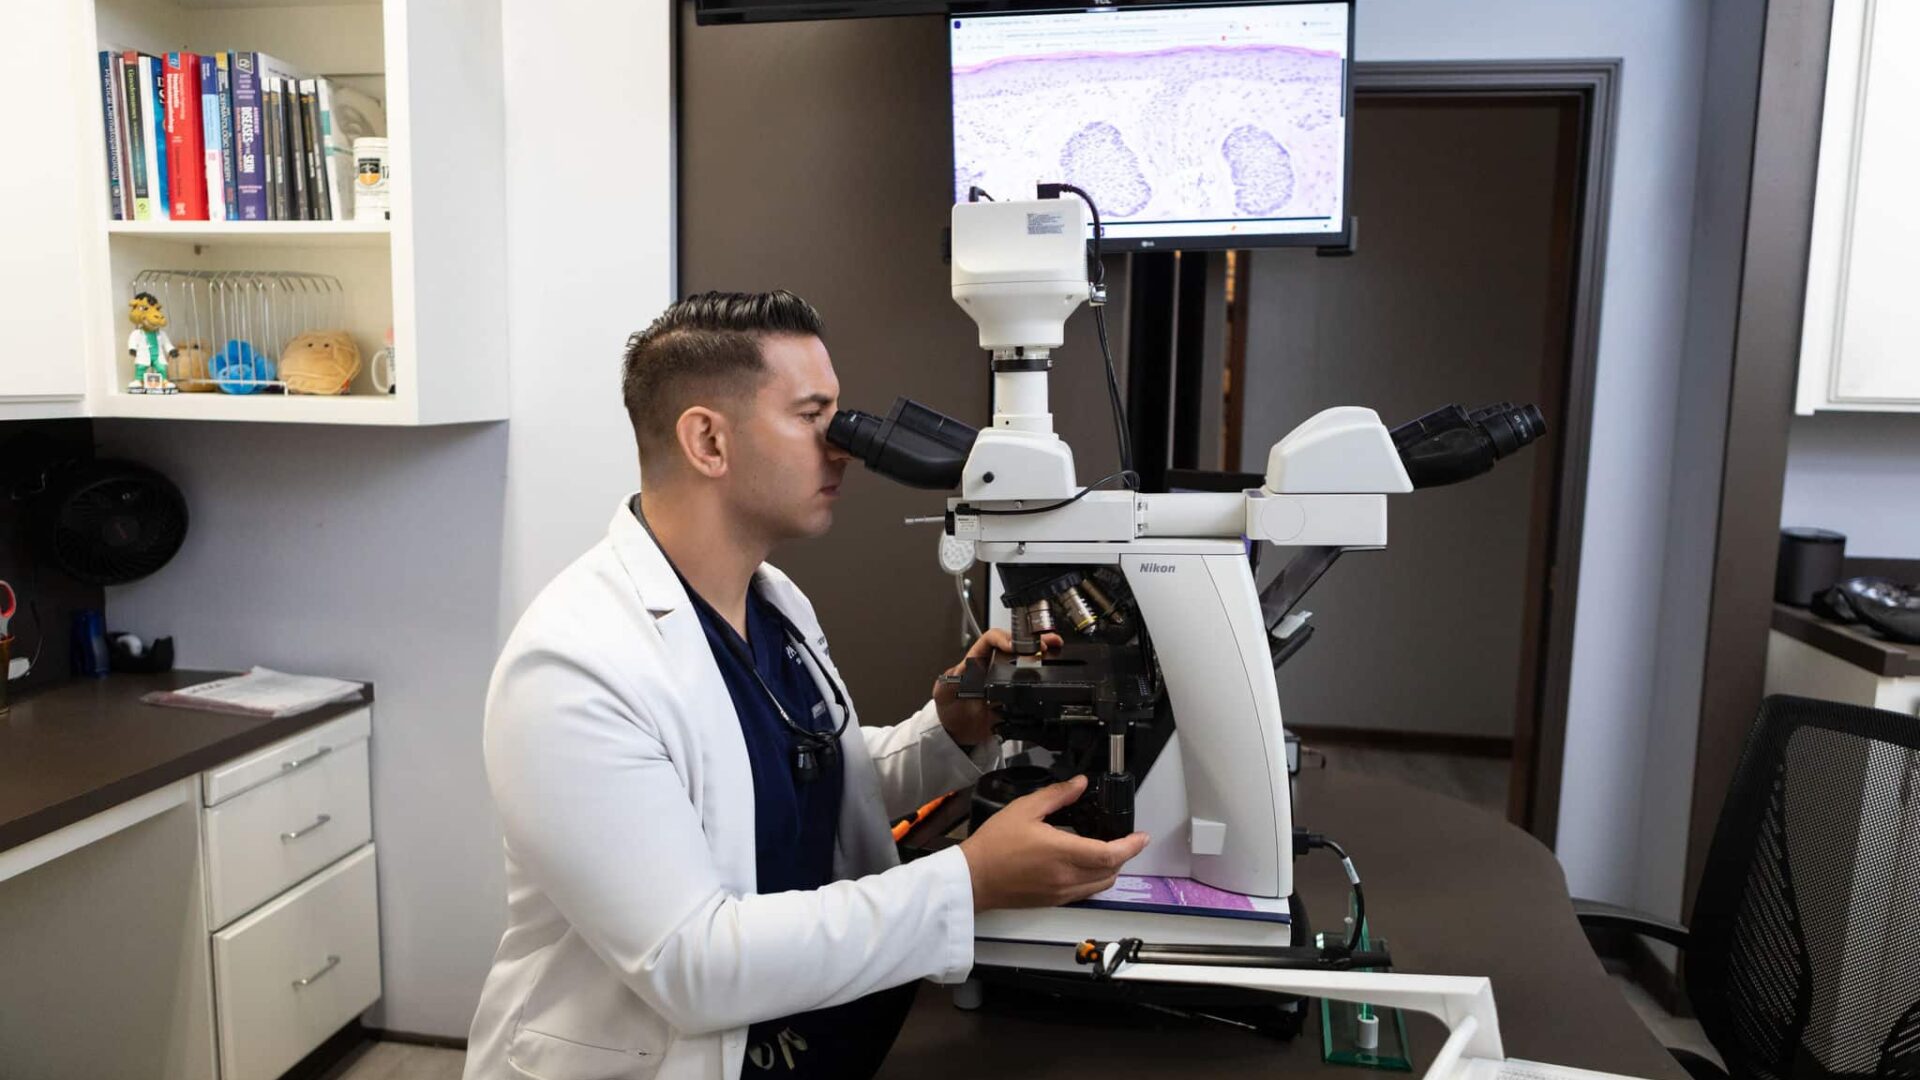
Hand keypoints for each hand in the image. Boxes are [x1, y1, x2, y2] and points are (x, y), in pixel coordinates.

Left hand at [932, 627, 1059, 746]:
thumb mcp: (943, 693)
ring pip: (1027, 660)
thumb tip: (962, 672)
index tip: (1012, 647)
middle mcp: (994, 666)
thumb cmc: (950, 709)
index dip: (1003, 638)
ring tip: (1055, 648)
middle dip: (1032, 640)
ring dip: (1043, 652)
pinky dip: (1046, 673)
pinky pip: (1032, 682)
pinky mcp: (1016, 694)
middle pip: (1015, 644)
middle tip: (1044, 644)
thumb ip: (949, 681)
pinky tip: (1054, 669)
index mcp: (976, 660)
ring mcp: (1007, 679)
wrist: (960, 735)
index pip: (990, 639)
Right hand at [958, 775, 1149, 911]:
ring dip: (1111, 870)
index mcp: (1062, 852)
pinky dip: (1094, 880)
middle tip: (1126, 841)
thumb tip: (1079, 784)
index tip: (1142, 837)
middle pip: (1111, 872)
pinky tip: (1085, 866)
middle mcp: (1066, 877)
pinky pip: (1085, 893)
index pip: (1110, 854)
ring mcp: (1060, 893)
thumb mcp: (1025, 809)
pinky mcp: (1053, 901)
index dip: (1131, 846)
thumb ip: (1057, 795)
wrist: (973, 878)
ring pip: (1100, 885)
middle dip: (1124, 856)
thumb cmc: (993, 845)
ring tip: (1108, 852)